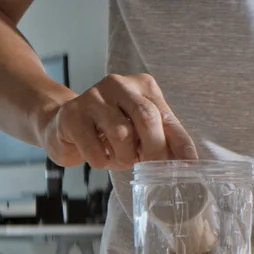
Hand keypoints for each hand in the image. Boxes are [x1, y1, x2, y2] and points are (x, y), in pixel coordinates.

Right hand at [37, 73, 197, 170]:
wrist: (62, 124)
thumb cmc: (108, 132)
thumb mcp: (140, 133)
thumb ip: (162, 140)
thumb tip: (186, 163)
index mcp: (142, 86)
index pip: (167, 116)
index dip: (181, 143)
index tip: (190, 164)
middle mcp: (119, 85)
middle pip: (147, 118)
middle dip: (153, 150)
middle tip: (152, 168)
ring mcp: (93, 96)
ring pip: (121, 133)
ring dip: (124, 157)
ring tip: (119, 158)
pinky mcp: (72, 115)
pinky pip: (95, 150)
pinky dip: (101, 162)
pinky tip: (98, 155)